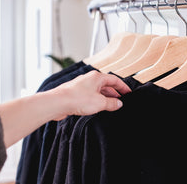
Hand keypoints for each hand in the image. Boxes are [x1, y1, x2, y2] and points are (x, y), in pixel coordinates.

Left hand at [0, 70, 130, 146]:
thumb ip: (112, 103)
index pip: (114, 80)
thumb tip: (119, 104)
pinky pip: (90, 96)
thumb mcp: (100, 103)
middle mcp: (89, 79)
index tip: (128, 93)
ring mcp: (82, 86)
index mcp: (97, 77)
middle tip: (121, 101)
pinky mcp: (75, 93)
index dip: (123, 87)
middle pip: (106, 85)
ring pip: (97, 91)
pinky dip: (96, 101)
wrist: (57, 103)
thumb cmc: (76, 99)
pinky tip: (97, 108)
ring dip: (105, 98)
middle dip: (114, 93)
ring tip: (111, 107)